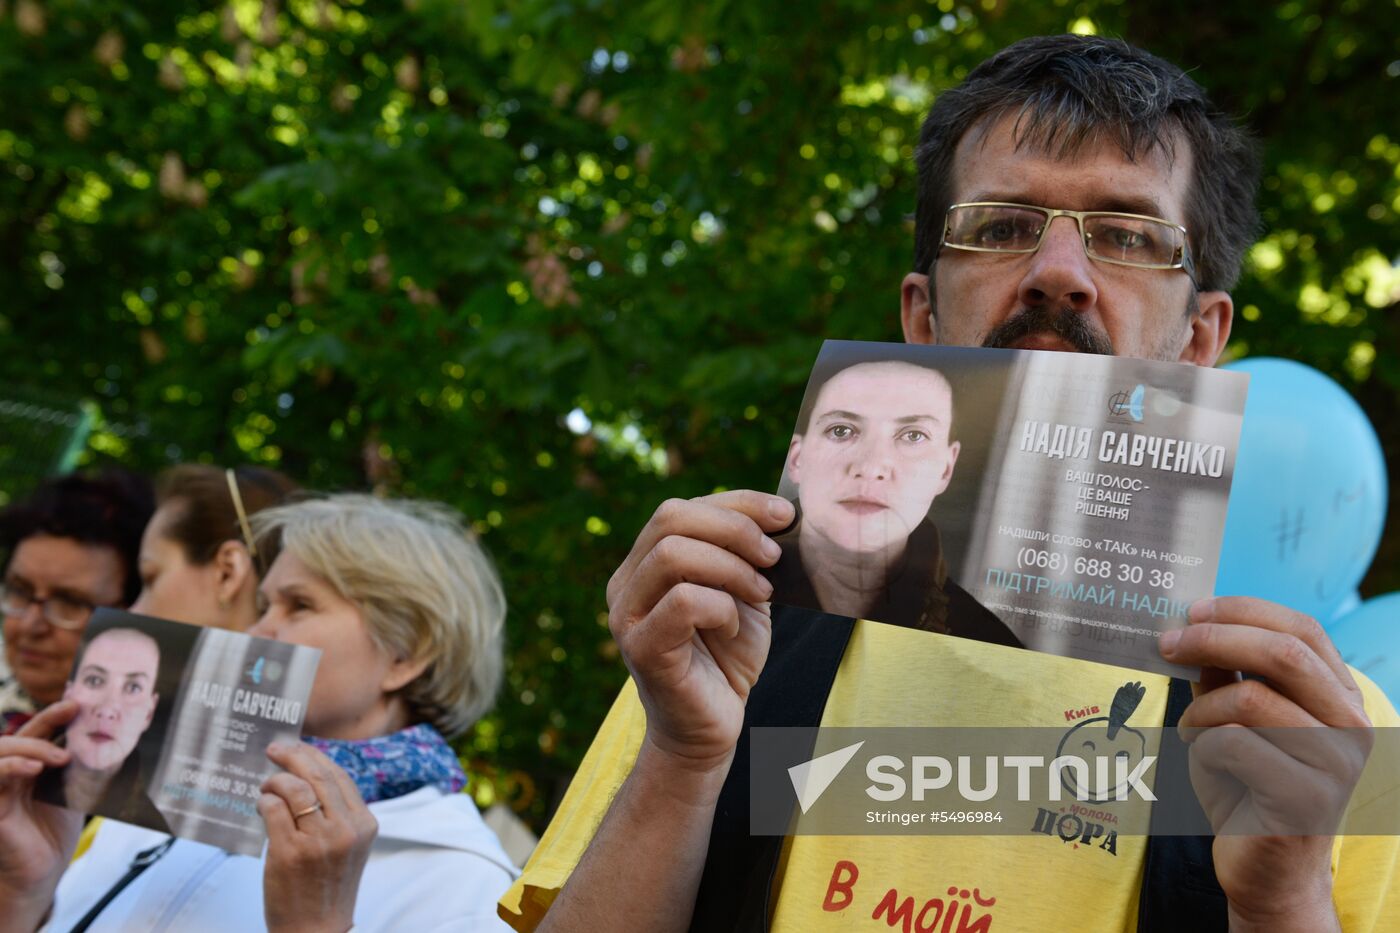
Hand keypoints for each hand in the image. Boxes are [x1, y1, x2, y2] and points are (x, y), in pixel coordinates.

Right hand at [0, 700, 83, 932]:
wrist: (42, 871)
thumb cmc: (55, 832)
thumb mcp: (77, 791)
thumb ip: (86, 766)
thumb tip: (118, 736)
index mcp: (29, 766)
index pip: (36, 732)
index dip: (53, 714)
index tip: (76, 702)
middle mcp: (11, 774)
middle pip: (18, 736)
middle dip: (45, 720)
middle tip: (71, 713)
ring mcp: (0, 789)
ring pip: (1, 751)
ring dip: (31, 746)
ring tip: (59, 756)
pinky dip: (10, 767)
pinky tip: (33, 768)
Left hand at [258, 742, 377, 932]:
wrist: (317, 930)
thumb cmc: (328, 887)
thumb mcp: (348, 846)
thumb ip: (338, 814)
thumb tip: (307, 775)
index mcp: (365, 824)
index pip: (339, 776)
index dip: (315, 756)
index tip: (297, 748)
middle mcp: (346, 829)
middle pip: (318, 775)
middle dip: (293, 755)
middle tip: (274, 749)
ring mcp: (318, 841)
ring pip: (295, 789)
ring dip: (275, 780)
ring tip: (265, 786)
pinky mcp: (290, 853)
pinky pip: (273, 810)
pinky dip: (264, 801)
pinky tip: (260, 805)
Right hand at [607, 491, 792, 773]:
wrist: (712, 729)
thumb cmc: (727, 658)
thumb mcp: (740, 592)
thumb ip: (744, 553)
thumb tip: (779, 512)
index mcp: (643, 562)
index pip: (680, 506)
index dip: (737, 503)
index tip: (785, 517)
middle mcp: (625, 583)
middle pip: (670, 518)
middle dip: (735, 529)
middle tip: (773, 558)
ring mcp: (626, 615)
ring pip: (673, 554)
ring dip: (732, 568)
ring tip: (761, 592)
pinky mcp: (641, 648)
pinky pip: (684, 602)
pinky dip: (721, 607)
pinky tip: (733, 627)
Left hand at [1160, 596, 1369, 930]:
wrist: (1265, 870)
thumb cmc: (1247, 787)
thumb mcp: (1232, 720)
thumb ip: (1224, 675)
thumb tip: (1192, 624)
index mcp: (1340, 696)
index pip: (1303, 630)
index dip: (1245, 611)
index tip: (1193, 610)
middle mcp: (1351, 724)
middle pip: (1283, 654)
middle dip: (1214, 639)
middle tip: (1167, 644)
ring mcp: (1336, 763)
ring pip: (1251, 700)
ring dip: (1201, 708)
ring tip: (1188, 729)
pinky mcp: (1306, 798)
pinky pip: (1234, 745)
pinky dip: (1203, 746)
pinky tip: (1202, 761)